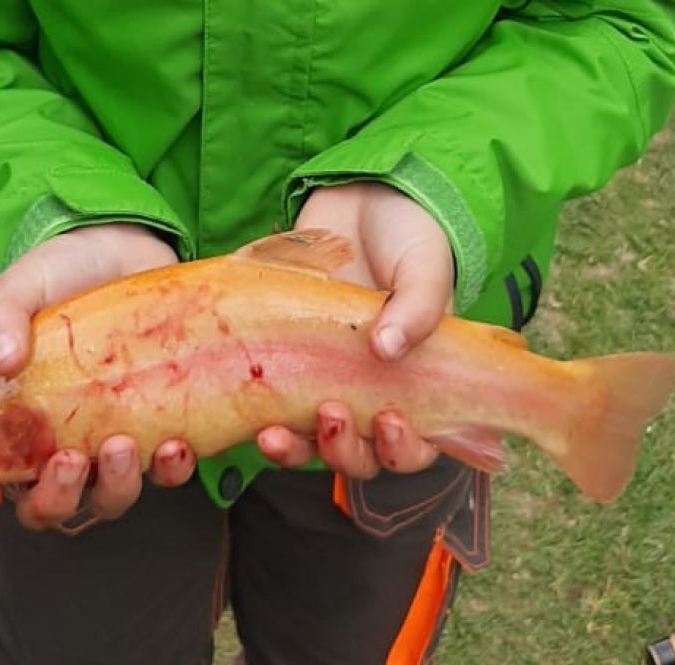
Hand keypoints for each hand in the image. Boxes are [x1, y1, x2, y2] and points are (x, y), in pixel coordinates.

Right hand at [0, 224, 197, 528]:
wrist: (126, 249)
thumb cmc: (61, 275)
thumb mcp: (22, 286)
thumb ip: (0, 316)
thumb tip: (2, 359)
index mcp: (8, 424)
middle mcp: (56, 444)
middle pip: (48, 507)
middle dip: (55, 498)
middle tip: (67, 460)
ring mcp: (109, 441)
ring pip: (108, 498)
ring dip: (114, 486)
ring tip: (120, 445)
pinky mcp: (160, 427)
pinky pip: (167, 472)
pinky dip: (172, 470)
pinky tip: (176, 445)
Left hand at [256, 182, 454, 478]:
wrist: (359, 198)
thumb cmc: (406, 236)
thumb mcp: (424, 265)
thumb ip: (418, 306)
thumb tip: (387, 347)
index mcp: (416, 386)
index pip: (418, 446)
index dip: (404, 450)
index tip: (391, 421)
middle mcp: (369, 396)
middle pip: (359, 457)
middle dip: (343, 451)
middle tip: (331, 414)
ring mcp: (323, 385)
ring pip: (310, 446)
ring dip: (295, 449)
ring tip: (275, 433)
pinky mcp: (283, 368)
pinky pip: (270, 411)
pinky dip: (259, 423)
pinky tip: (250, 419)